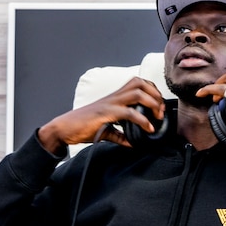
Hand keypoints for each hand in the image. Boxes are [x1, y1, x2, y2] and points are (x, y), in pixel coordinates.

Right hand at [38, 77, 165, 153]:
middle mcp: (114, 97)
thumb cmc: (83, 127)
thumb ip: (120, 135)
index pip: (138, 83)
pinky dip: (142, 120)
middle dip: (155, 95)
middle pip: (140, 83)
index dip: (152, 91)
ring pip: (137, 92)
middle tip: (160, 112)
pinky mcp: (106, 113)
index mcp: (115, 97)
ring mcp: (110, 103)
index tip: (158, 107)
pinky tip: (148, 129)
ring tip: (157, 117)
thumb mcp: (106, 130)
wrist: (65, 128)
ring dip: (152, 103)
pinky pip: (129, 113)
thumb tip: (132, 143)